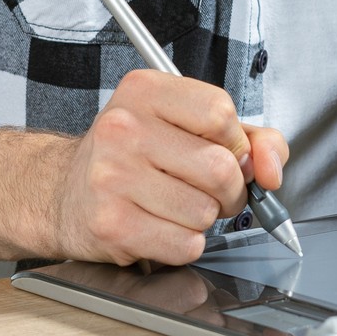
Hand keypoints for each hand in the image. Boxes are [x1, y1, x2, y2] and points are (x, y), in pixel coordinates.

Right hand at [56, 70, 287, 266]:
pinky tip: (161, 227)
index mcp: (146, 91)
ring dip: (203, 218)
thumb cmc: (134, 157)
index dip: (235, 142)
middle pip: (221, 168)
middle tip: (207, 189)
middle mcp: (124, 128)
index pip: (221, 114)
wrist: (65, 194)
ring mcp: (113, 177)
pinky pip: (185, 244)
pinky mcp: (112, 224)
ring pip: (206, 211)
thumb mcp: (188, 125)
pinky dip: (185, 243)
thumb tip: (272, 169)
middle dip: (229, 189)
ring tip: (176, 206)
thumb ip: (249, 138)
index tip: (223, 151)